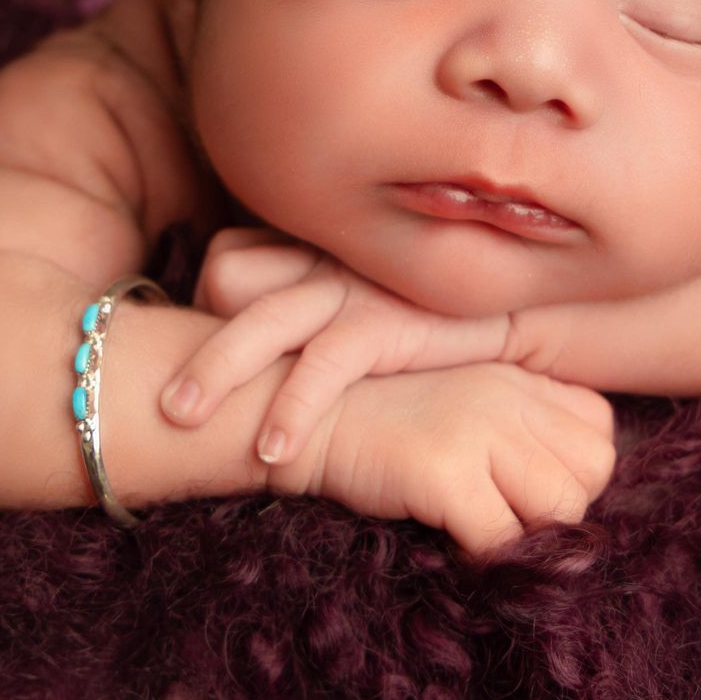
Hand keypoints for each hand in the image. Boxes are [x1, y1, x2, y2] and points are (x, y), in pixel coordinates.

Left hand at [162, 227, 514, 466]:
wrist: (546, 306)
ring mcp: (359, 282)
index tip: (192, 343)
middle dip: (187, 336)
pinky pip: (326, 362)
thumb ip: (332, 314)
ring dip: (217, 372)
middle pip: (230, 276)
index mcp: (323, 247)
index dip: (209, 298)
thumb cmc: (459, 317)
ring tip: (180, 420)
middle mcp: (332, 255)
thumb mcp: (386, 303)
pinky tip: (271, 452)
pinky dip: (294, 408)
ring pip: (264, 319)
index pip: (232, 255)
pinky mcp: (390, 317)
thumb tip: (281, 357)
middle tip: (154, 395)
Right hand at [271, 360, 617, 559]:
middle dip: (557, 512)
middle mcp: (509, 393)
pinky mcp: (445, 468)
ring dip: (526, 537)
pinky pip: (502, 539)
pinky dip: (486, 559)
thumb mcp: (460, 401)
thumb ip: (517, 425)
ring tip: (479, 533)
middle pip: (591, 474)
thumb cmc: (379, 425)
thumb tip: (564, 494)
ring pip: (559, 509)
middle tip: (502, 519)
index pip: (599, 434)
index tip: (523, 492)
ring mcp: (480, 427)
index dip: (571, 476)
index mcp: (518, 376)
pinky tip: (451, 544)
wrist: (294, 420)